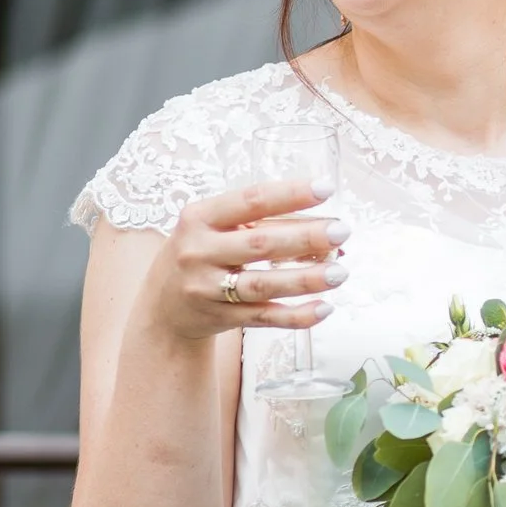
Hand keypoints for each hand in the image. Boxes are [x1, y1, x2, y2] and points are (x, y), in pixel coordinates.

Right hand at [142, 180, 349, 341]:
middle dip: (305, 237)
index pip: (250, 200)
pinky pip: (264, 317)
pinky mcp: (219, 318)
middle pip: (260, 244)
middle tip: (342, 231)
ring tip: (340, 272)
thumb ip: (260, 222)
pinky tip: (324, 308)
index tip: (326, 188)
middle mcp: (199, 251)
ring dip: (306, 279)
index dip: (289, 193)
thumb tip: (325, 226)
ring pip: (263, 284)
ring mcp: (207, 288)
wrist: (163, 306)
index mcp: (200, 217)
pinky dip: (296, 316)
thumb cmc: (201, 253)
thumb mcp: (214, 228)